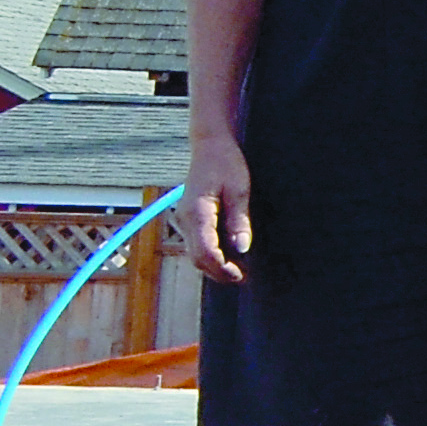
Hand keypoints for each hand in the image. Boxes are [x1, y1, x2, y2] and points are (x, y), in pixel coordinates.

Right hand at [179, 134, 250, 285]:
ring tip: (239, 270)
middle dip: (218, 272)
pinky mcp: (189, 220)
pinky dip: (211, 254)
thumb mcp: (240, 190)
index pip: (204, 251)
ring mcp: (184, 220)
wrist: (210, 147)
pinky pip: (197, 244)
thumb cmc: (226, 164)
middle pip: (197, 258)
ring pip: (195, 253)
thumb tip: (241, 248)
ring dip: (214, 265)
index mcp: (197, 212)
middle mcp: (185, 220)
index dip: (221, 268)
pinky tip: (229, 255)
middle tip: (242, 278)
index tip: (239, 276)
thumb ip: (239, 220)